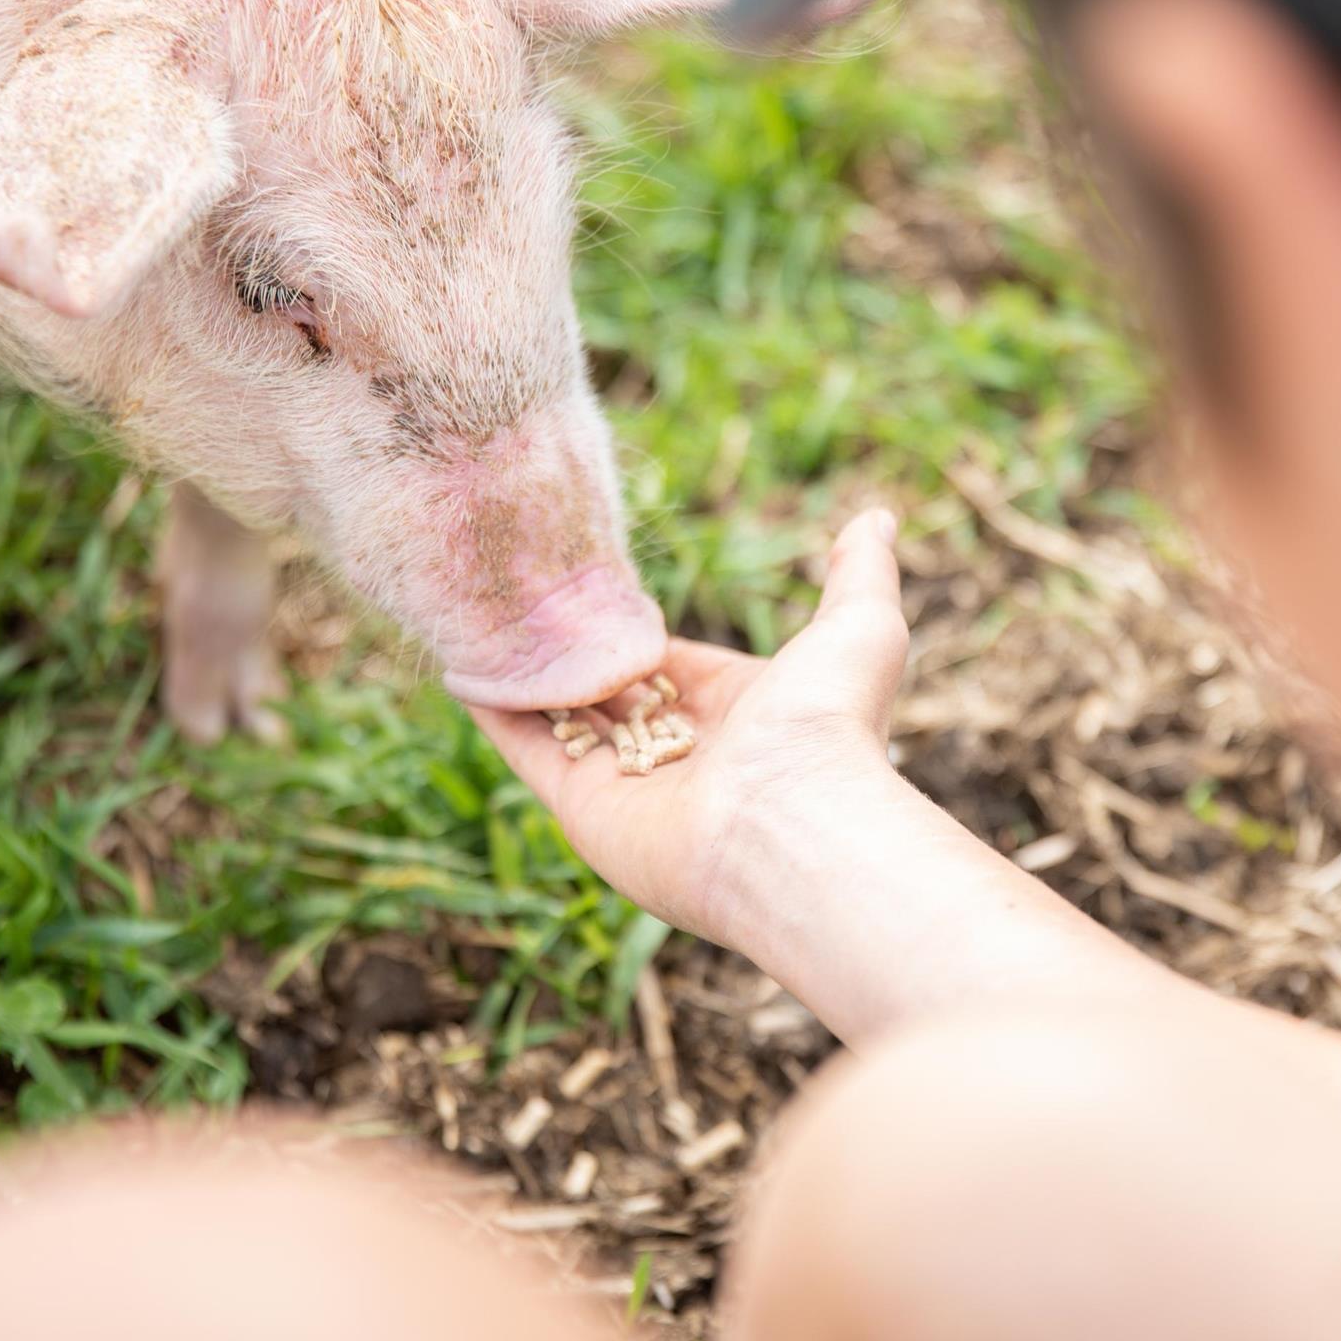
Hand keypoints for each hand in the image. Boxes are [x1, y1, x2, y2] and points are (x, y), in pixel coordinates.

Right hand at [470, 509, 909, 949]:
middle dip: (573, 648)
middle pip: (611, 690)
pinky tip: (463, 663)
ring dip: (526, 670)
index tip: (592, 583)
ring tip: (479, 612)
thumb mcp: (859, 627)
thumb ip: (859, 572)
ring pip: (564, 715)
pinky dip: (495, 708)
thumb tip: (877, 516)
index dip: (633, 626)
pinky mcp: (581, 805)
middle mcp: (681, 749)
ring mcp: (628, 779)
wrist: (794, 824)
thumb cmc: (829, 724)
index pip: (670, 661)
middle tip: (523, 592)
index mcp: (738, 709)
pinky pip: (528, 746)